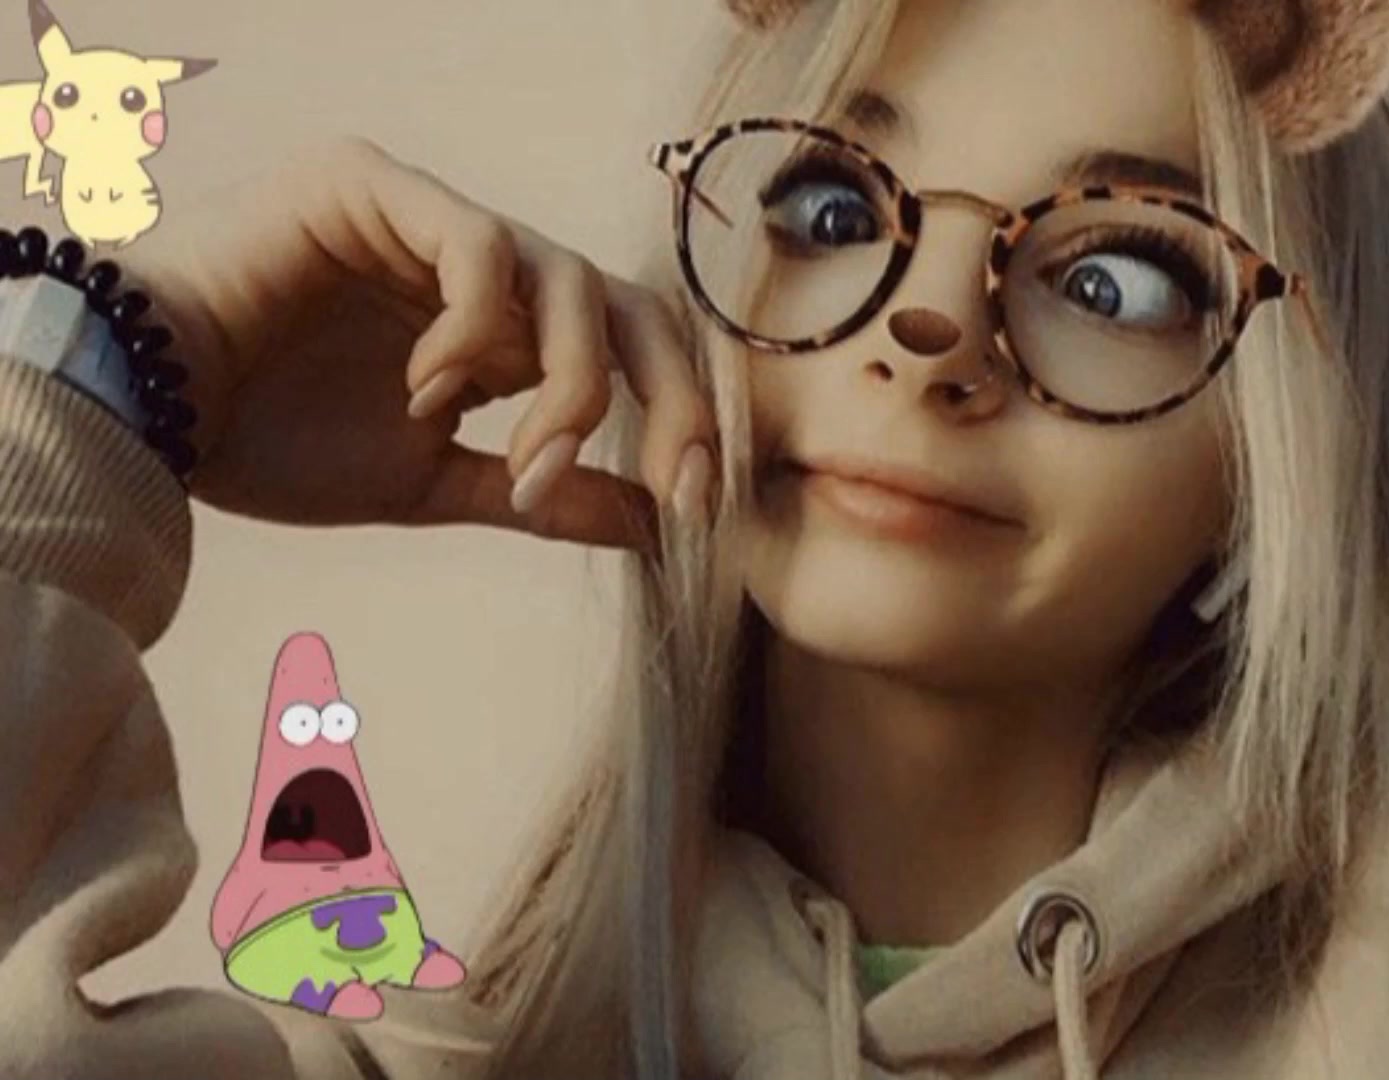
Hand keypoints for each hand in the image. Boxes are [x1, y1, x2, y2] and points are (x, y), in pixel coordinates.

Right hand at [115, 135, 714, 548]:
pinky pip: (479, 246)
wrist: (143, 418)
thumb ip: (536, 494)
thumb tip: (651, 524)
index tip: (691, 506)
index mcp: (498, 334)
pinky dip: (477, 330)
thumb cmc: (268, 444)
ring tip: (514, 458)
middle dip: (665, 398)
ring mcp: (430, 220)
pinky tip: (426, 388)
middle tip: (668, 478)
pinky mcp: (377, 186)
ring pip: (566, 277)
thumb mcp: (427, 484)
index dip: (677, 420)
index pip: (626, 352)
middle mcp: (479, 271)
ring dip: (567, 384)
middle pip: (626, 304)